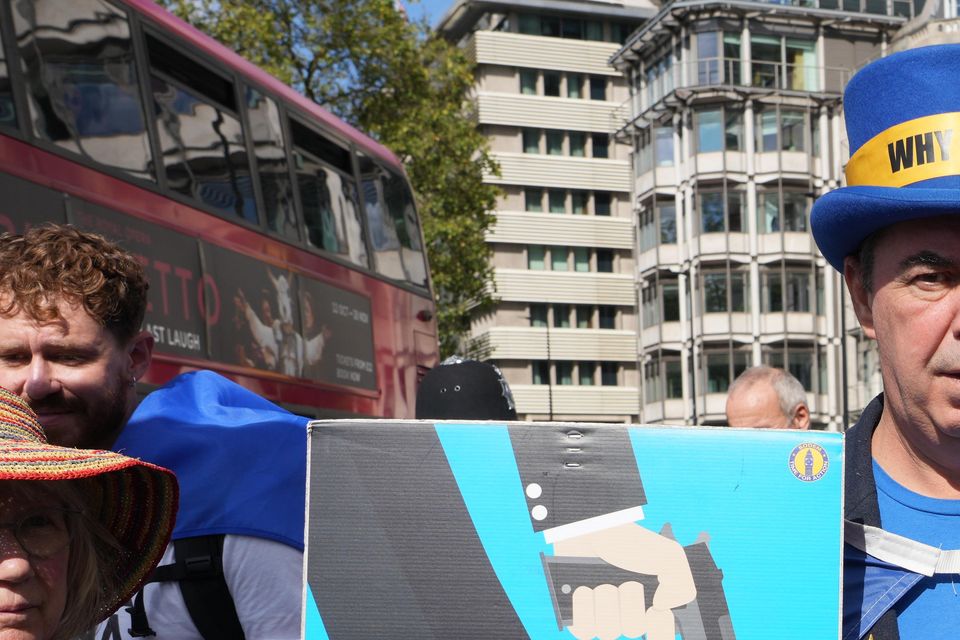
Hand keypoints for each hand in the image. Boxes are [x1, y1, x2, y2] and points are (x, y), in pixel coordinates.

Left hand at [552, 522, 695, 639]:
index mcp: (650, 606)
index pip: (661, 636)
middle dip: (629, 600)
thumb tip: (662, 607)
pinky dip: (584, 606)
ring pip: (608, 630)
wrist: (590, 527)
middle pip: (633, 629)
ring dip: (606, 599)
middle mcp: (626, 614)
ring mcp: (601, 616)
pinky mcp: (577, 615)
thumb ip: (682, 584)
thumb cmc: (627, 540)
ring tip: (601, 580)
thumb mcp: (669, 555)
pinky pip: (583, 630)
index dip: (660, 629)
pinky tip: (584, 588)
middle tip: (626, 580)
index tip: (655, 609)